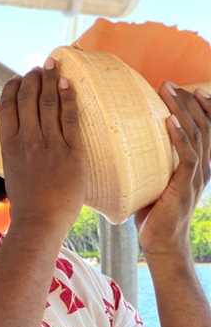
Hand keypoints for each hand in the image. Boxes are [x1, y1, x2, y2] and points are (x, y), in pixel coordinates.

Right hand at [0, 59, 85, 238]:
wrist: (39, 220)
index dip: (14, 87)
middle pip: (28, 97)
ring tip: (54, 66)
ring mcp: (49, 143)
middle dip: (34, 77)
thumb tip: (16, 137)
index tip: (20, 78)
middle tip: (41, 67)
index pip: (8, 105)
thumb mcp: (11, 170)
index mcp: (8, 145)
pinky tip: (69, 83)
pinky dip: (69, 97)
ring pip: (48, 102)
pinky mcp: (70, 150)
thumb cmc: (25, 201)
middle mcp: (26, 139)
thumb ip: (14, 150)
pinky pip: (70, 116)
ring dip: (51, 80)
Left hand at [135, 84, 210, 258]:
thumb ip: (150, 165)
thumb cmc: (154, 215)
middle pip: (202, 123)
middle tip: (168, 83)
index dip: (196, 106)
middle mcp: (201, 165)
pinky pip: (186, 155)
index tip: (182, 87)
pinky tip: (169, 121)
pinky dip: (179, 136)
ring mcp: (196, 175)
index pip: (203, 127)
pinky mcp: (185, 185)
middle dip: (187, 100)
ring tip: (168, 91)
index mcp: (196, 163)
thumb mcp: (154, 183)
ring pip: (196, 133)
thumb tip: (123, 148)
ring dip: (182, 110)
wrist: (162, 243)